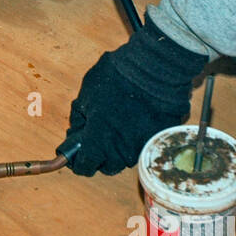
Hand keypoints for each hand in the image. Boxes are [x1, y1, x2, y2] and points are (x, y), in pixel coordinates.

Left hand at [58, 16, 207, 176]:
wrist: (155, 68)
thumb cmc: (117, 77)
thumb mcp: (87, 94)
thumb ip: (79, 117)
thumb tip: (76, 130)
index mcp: (98, 141)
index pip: (85, 166)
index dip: (79, 162)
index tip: (77, 155)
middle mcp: (121, 151)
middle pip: (108, 167)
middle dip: (100, 157)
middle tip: (97, 140)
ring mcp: (143, 146)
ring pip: (128, 158)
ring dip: (120, 149)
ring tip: (118, 127)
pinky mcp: (159, 138)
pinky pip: (145, 144)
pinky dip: (139, 137)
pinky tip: (137, 120)